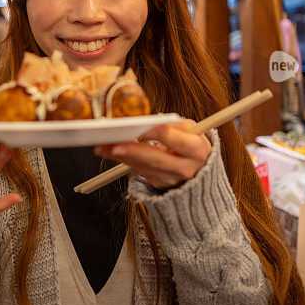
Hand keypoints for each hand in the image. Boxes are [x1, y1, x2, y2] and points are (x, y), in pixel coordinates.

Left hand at [95, 119, 211, 188]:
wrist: (200, 173)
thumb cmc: (193, 145)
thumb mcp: (193, 131)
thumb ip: (175, 124)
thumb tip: (154, 120)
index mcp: (196, 150)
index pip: (176, 141)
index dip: (159, 133)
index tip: (143, 126)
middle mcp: (184, 168)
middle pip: (156, 159)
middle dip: (133, 151)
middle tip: (114, 144)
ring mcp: (170, 179)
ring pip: (143, 167)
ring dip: (121, 156)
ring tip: (103, 146)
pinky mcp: (157, 183)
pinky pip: (138, 170)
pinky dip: (124, 160)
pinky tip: (109, 152)